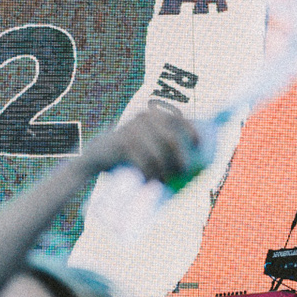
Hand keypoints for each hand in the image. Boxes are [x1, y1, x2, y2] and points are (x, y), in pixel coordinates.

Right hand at [80, 108, 200, 184]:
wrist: (97, 153)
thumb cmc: (129, 151)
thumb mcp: (146, 141)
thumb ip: (165, 143)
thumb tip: (196, 160)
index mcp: (153, 115)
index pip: (179, 119)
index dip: (192, 132)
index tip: (200, 146)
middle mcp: (144, 118)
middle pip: (171, 140)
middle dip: (181, 159)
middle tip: (184, 173)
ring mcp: (132, 129)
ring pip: (158, 154)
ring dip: (164, 171)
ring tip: (165, 181)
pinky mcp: (123, 143)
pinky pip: (143, 162)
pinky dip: (149, 174)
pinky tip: (149, 180)